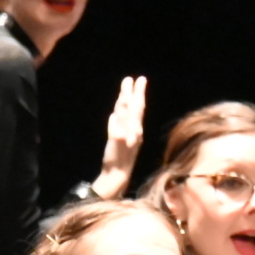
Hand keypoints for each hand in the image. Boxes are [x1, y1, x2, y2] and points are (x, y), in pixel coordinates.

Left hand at [92, 75, 147, 198]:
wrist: (118, 175)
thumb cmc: (119, 158)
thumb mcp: (120, 140)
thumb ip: (117, 126)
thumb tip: (114, 113)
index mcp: (135, 129)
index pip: (138, 108)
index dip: (138, 93)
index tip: (139, 80)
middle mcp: (134, 132)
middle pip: (135, 109)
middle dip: (135, 93)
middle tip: (135, 78)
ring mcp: (127, 137)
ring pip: (127, 115)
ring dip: (126, 100)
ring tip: (126, 87)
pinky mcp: (118, 143)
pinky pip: (116, 129)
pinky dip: (115, 121)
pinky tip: (115, 112)